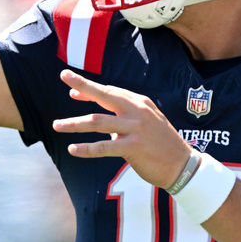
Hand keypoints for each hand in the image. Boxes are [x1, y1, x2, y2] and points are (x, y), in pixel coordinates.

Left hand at [51, 69, 192, 189]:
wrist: (183, 166)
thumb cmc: (161, 144)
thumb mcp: (146, 122)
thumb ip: (124, 116)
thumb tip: (96, 115)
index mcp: (140, 103)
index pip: (110, 92)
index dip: (89, 89)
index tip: (72, 90)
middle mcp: (137, 111)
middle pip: (104, 95)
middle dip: (82, 85)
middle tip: (63, 75)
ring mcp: (135, 128)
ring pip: (98, 121)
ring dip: (75, 123)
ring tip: (57, 125)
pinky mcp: (134, 147)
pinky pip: (104, 147)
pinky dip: (87, 148)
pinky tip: (73, 150)